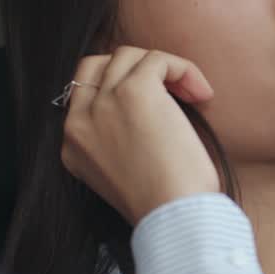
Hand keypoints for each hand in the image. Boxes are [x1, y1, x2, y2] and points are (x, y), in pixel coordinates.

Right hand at [59, 47, 219, 225]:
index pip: (84, 92)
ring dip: (165, 70)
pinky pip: (158, 60)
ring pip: (129, 57)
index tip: (157, 108)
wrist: (174, 216)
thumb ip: (118, 140)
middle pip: (101, 66)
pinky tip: (202, 95)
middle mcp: (80, 121)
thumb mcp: (125, 172)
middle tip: (174, 95)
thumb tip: (145, 108)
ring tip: (194, 97)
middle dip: (137, 72)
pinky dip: (184, 70)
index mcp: (72, 145)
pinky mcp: (135, 91)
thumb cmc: (164, 203)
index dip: (121, 89)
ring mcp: (104, 102)